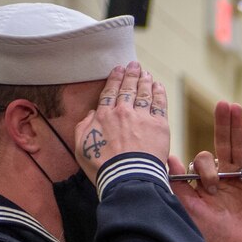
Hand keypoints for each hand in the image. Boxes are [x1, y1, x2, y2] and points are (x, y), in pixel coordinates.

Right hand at [73, 62, 170, 182]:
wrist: (127, 176)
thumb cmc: (103, 166)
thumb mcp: (81, 146)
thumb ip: (84, 126)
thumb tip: (92, 114)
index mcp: (103, 116)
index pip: (109, 93)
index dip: (114, 80)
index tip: (117, 70)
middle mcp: (122, 112)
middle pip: (127, 89)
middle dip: (130, 75)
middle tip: (134, 65)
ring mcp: (142, 117)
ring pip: (144, 93)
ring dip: (145, 81)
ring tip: (146, 73)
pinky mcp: (159, 126)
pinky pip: (159, 104)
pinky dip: (159, 93)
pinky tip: (158, 86)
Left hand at [168, 101, 241, 241]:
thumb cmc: (210, 234)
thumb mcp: (188, 207)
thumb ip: (178, 183)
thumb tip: (167, 157)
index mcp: (205, 183)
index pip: (202, 162)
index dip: (200, 167)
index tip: (203, 182)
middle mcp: (224, 178)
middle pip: (223, 145)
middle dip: (222, 125)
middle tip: (222, 105)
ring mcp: (241, 179)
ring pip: (239, 148)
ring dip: (236, 127)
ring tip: (234, 108)